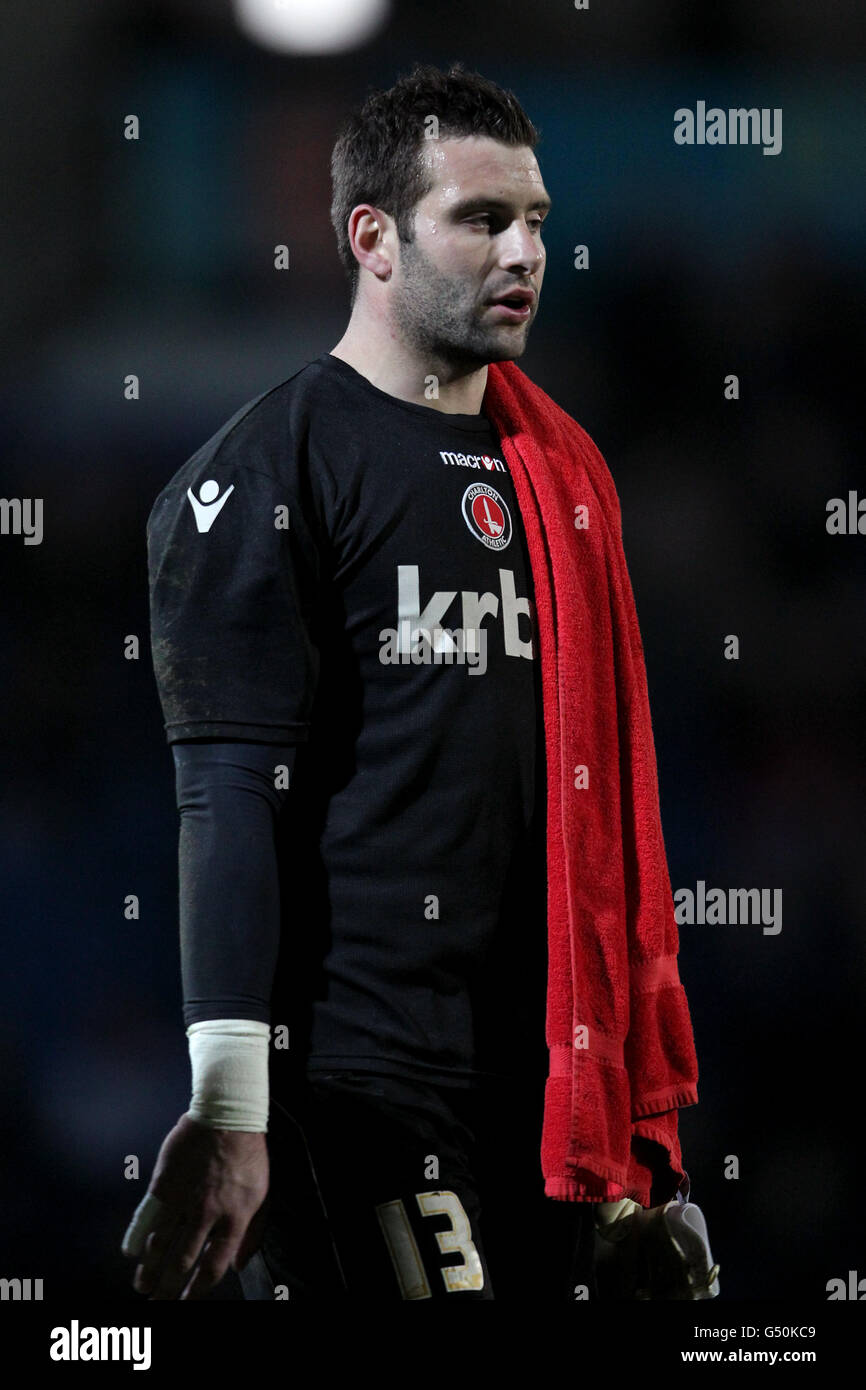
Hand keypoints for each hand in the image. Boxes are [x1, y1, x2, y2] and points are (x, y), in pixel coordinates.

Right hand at [121, 1113, 269, 1299]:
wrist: (227, 1115)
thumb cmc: (248, 1155)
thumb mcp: (261, 1194)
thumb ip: (251, 1233)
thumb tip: (239, 1265)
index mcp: (235, 1218)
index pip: (213, 1267)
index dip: (197, 1291)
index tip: (186, 1302)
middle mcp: (207, 1214)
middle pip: (182, 1263)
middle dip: (167, 1288)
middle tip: (158, 1302)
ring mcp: (183, 1199)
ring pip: (161, 1245)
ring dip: (149, 1270)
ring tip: (142, 1286)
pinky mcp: (164, 1184)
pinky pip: (147, 1219)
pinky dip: (137, 1239)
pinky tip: (132, 1254)